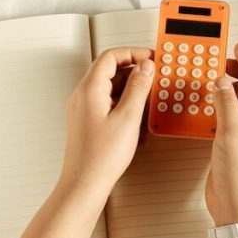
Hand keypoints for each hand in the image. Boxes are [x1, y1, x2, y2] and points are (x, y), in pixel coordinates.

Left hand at [59, 47, 154, 198]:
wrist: (84, 184)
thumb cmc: (100, 157)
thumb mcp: (128, 118)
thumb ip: (138, 88)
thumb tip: (146, 67)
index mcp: (90, 89)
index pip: (111, 57)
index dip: (133, 53)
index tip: (151, 58)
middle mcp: (83, 95)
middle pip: (111, 70)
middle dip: (135, 72)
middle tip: (154, 78)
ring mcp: (85, 108)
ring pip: (111, 88)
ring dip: (131, 91)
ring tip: (148, 102)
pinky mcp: (89, 121)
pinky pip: (108, 103)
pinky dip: (125, 105)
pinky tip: (138, 120)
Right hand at [206, 42, 237, 225]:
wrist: (235, 209)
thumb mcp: (232, 136)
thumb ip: (226, 105)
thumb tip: (220, 82)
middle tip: (223, 59)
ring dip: (228, 88)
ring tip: (213, 77)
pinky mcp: (233, 142)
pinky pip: (229, 114)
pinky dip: (219, 104)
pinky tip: (209, 101)